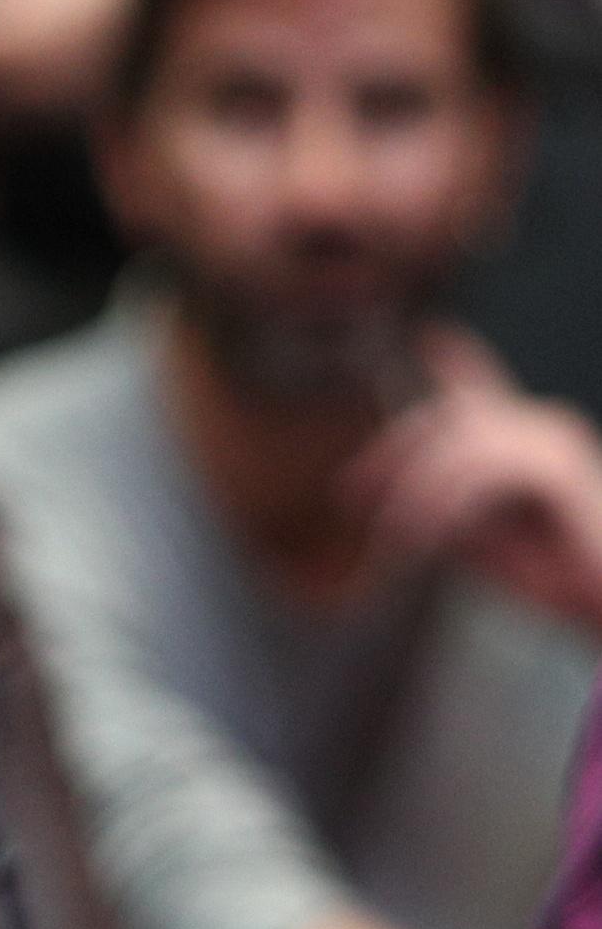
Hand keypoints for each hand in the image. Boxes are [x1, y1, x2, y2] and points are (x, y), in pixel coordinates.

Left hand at [350, 330, 601, 628]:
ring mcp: (553, 442)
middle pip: (448, 418)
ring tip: (394, 539)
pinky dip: (445, 506)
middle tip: (351, 498)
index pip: (478, 392)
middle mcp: (539, 428)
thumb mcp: (472, 534)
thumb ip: (437, 504)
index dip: (457, 358)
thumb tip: (382, 495)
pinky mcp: (559, 468)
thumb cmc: (544, 572)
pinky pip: (485, 473)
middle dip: (392, 456)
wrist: (599, 597)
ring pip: (460, 448)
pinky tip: (427, 537)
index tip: (428, 332)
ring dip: (416, 495)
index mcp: (519, 441)